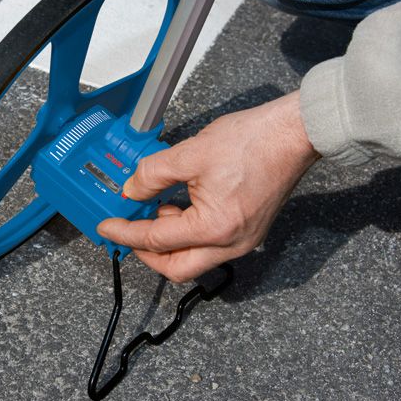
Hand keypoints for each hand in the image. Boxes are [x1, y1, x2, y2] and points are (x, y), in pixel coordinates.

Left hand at [97, 91, 319, 282]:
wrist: (293, 134)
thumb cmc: (253, 142)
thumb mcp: (190, 154)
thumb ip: (153, 175)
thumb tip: (132, 190)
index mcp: (214, 228)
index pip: (156, 240)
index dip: (125, 232)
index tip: (106, 226)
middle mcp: (231, 244)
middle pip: (176, 267)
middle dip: (146, 253)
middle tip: (126, 230)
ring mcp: (243, 241)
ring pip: (193, 259)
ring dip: (168, 242)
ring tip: (153, 211)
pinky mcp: (248, 231)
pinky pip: (209, 246)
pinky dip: (187, 234)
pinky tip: (177, 208)